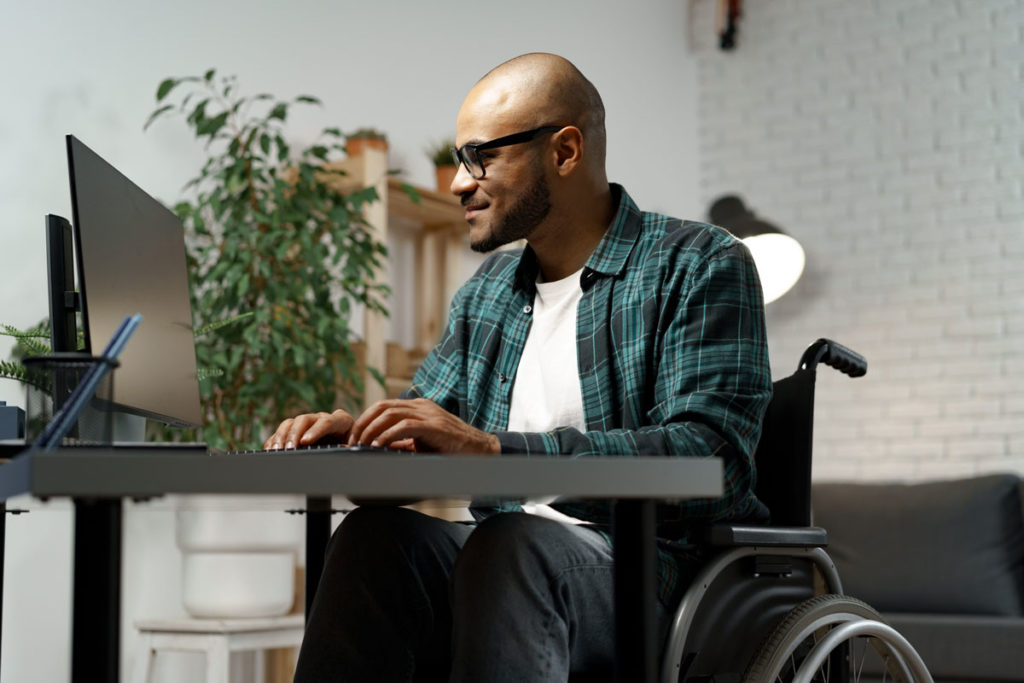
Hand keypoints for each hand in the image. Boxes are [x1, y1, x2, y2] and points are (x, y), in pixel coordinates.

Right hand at [263, 409, 354, 449]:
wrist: (347, 449)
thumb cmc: (353, 448)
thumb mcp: (355, 448)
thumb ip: (349, 448)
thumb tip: (344, 449)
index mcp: (341, 421)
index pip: (327, 422)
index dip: (315, 431)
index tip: (305, 441)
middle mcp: (322, 419)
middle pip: (305, 420)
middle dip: (295, 434)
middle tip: (290, 448)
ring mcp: (307, 424)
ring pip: (290, 423)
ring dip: (282, 437)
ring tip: (277, 451)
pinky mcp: (295, 432)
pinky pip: (281, 433)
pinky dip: (274, 441)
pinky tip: (270, 451)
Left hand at [348, 398, 499, 454]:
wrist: (482, 452)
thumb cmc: (452, 450)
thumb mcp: (422, 443)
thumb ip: (403, 442)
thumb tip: (377, 449)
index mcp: (418, 408)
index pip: (383, 406)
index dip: (365, 419)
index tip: (353, 437)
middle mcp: (422, 406)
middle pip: (382, 407)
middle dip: (362, 423)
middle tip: (351, 441)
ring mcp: (429, 414)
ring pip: (390, 414)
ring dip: (371, 429)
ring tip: (361, 444)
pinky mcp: (434, 426)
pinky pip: (405, 426)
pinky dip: (388, 435)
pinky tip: (379, 445)